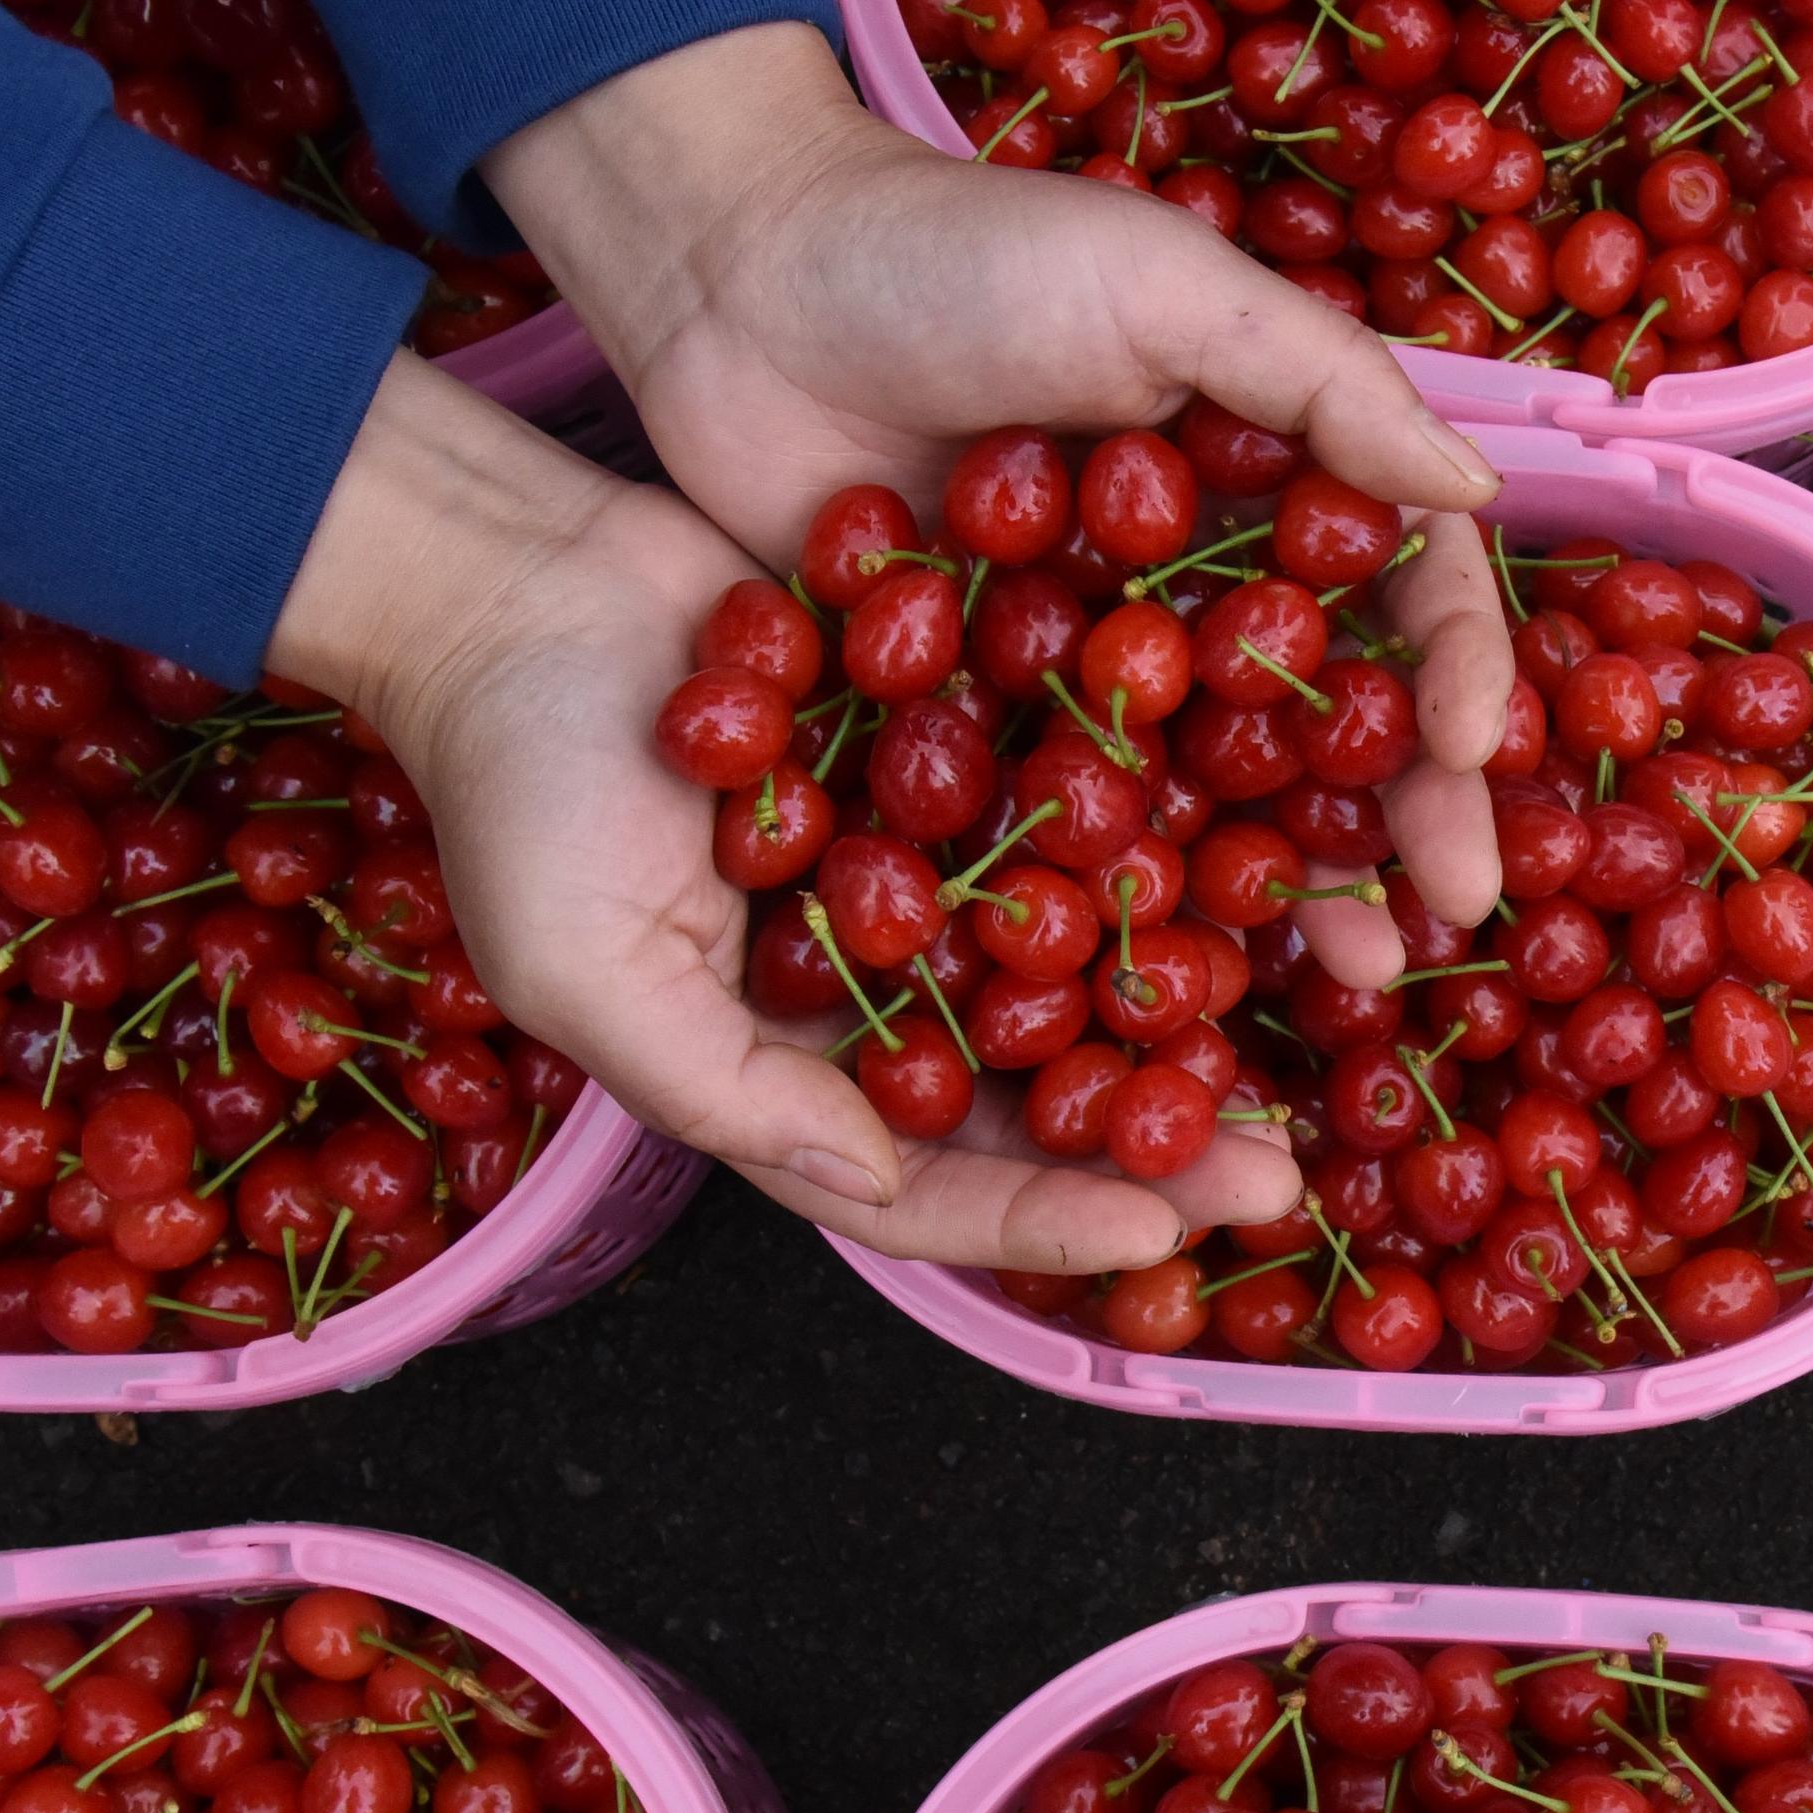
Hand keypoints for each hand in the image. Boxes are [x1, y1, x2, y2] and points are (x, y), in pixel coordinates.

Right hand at [268, 356, 1299, 1271]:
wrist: (512, 577)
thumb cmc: (514, 785)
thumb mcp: (583, 971)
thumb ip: (726, 1092)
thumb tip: (872, 1186)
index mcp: (792, 1066)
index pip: (931, 1185)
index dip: (1040, 1217)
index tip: (1155, 1235)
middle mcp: (884, 984)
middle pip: (1039, 1091)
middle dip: (1157, 1136)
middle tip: (1275, 1166)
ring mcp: (934, 868)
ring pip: (1086, 960)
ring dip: (1190, 997)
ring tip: (1300, 1024)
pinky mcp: (968, 747)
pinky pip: (1081, 809)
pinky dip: (1165, 835)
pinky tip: (1266, 844)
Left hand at [485, 24, 1519, 978]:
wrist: (736, 287)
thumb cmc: (960, 252)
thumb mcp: (1159, 282)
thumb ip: (1318, 380)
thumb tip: (1484, 486)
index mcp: (1271, 480)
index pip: (1404, 589)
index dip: (1454, 673)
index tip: (1470, 755)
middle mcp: (1202, 589)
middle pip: (1334, 720)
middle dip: (1406, 818)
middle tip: (1446, 910)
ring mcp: (1094, 667)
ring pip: (1221, 797)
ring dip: (1294, 889)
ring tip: (1350, 971)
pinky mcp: (984, 726)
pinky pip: (1070, 824)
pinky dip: (1123, 900)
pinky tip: (1171, 977)